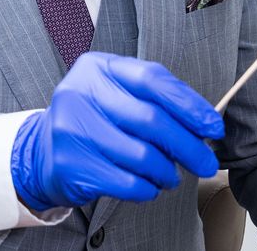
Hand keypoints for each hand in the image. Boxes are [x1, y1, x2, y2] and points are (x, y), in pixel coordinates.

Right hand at [11, 52, 223, 210]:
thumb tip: (206, 124)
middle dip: (188, 146)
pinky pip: (128, 183)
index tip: (213, 127)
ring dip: (167, 171)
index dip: (189, 105)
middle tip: (206, 163)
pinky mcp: (70, 164)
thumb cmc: (94, 120)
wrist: (43, 150)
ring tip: (170, 175)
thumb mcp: (116, 94)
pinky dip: (148, 189)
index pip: (152, 80)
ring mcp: (71, 129)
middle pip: (150, 120)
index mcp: (96, 68)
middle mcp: (79, 93)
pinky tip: (148, 185)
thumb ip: (155, 99)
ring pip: (142, 156)